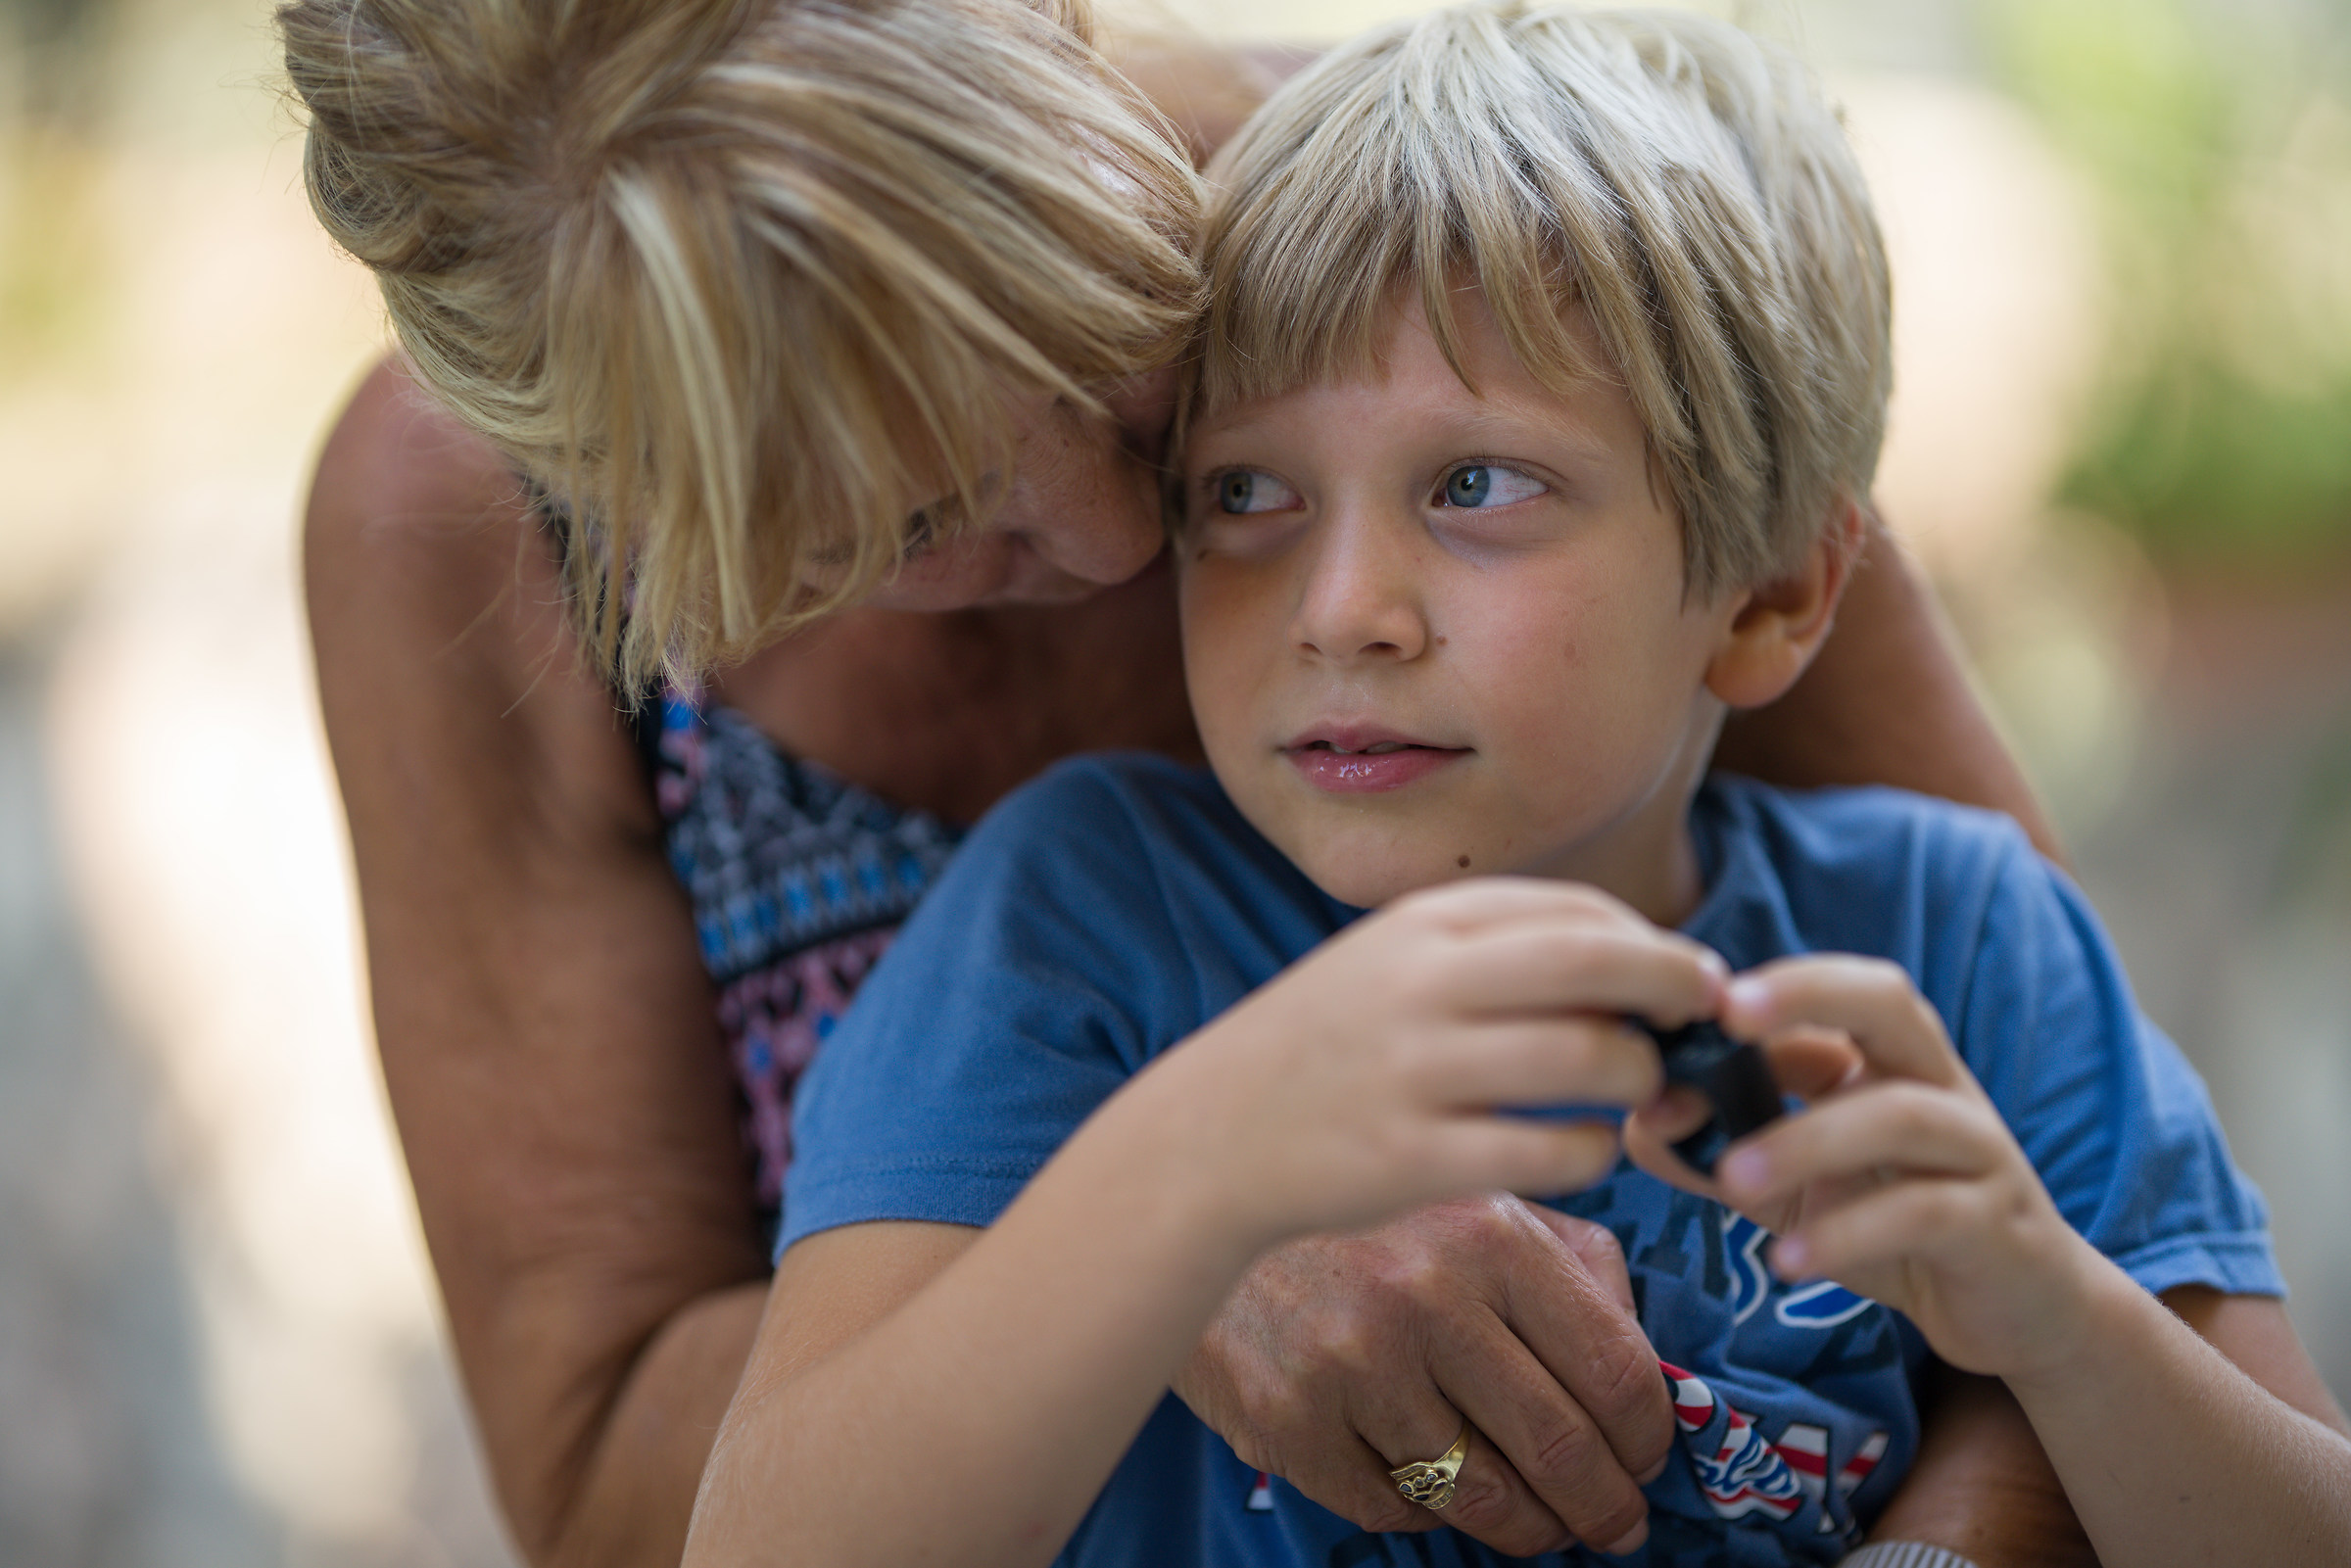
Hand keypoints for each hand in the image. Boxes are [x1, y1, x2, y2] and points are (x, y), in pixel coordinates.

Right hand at [1130, 877, 1725, 1251]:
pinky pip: (1550, 1152)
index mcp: (1419, 926)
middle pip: (1594, 962)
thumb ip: (1492, 952)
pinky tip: (1586, 1150)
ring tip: (1636, 1092)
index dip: (1650, 942)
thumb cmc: (1326, 1048)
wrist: (1208, 1135)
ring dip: (1639, 1077)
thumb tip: (1635, 961)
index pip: (1573, 910)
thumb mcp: (1388, 964)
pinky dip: (1594, 1152)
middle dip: (1673, 986)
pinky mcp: (1412, 1158)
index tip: (1684, 976)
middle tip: (1700, 1020)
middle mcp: (1419, 984)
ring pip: (1586, 1058)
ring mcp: (1414, 1071)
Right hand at [1177, 1196, 1672, 1557]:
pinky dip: (1427, 1510)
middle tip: (1616, 1525)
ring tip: (1538, 1524)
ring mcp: (1353, 1363)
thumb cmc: (1369, 1213)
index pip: (1617, 1372)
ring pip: (1484, 1496)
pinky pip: (1394, 1507)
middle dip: (1606, 1506)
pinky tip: (1432, 1482)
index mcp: (1492, 1234)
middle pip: (1562, 1448)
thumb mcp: (1479, 1200)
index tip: (1649, 1463)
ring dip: (1529, 1527)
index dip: (1650, 1440)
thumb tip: (1651, 1370)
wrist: (1202, 1205)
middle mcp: (1426, 1295)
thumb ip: (1574, 1266)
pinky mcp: (1292, 1420)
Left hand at [1624, 956, 2105, 1382]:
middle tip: (1726, 1020)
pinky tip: (1787, 1262)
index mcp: (1889, 1059)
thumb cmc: (1894, 1225)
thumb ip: (1718, 1152)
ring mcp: (1976, 1150)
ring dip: (1807, 1140)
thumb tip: (1638, 1121)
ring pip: (1901, 1115)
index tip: (1690, 997)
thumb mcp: (1796, 1187)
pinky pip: (1925, 1213)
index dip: (1768, 986)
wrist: (2019, 1309)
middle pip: (1890, 1003)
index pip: (1837, 990)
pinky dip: (1848, 1234)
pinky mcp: (1996, 1224)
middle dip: (1808, 995)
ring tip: (1728, 1178)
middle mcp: (1939, 1084)